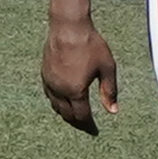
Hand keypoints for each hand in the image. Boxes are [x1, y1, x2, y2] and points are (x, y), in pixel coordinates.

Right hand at [41, 12, 120, 132]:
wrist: (68, 27)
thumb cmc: (90, 45)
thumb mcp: (107, 68)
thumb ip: (109, 91)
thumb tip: (113, 110)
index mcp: (75, 91)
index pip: (81, 116)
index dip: (89, 125)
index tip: (94, 131)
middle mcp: (59, 90)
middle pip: (66, 114)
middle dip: (77, 122)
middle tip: (85, 126)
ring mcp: (49, 82)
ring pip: (55, 106)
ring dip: (65, 113)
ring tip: (74, 115)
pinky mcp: (44, 74)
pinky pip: (49, 95)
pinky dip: (57, 102)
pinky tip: (63, 99)